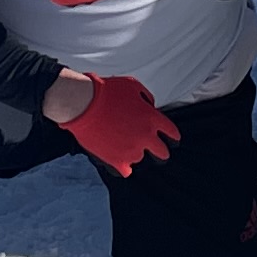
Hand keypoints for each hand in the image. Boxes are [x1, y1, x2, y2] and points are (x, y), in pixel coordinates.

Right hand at [60, 74, 178, 175]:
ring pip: (141, 159)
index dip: (173, 136)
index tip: (172, 139)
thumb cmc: (107, 92)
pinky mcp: (116, 160)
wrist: (84, 104)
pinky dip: (124, 166)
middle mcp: (145, 136)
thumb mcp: (133, 86)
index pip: (172, 133)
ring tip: (125, 145)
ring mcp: (131, 150)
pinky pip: (126, 171)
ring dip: (136, 153)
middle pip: (162, 153)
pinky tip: (121, 161)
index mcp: (152, 118)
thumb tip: (150, 107)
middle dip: (162, 152)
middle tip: (158, 152)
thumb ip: (146, 98)